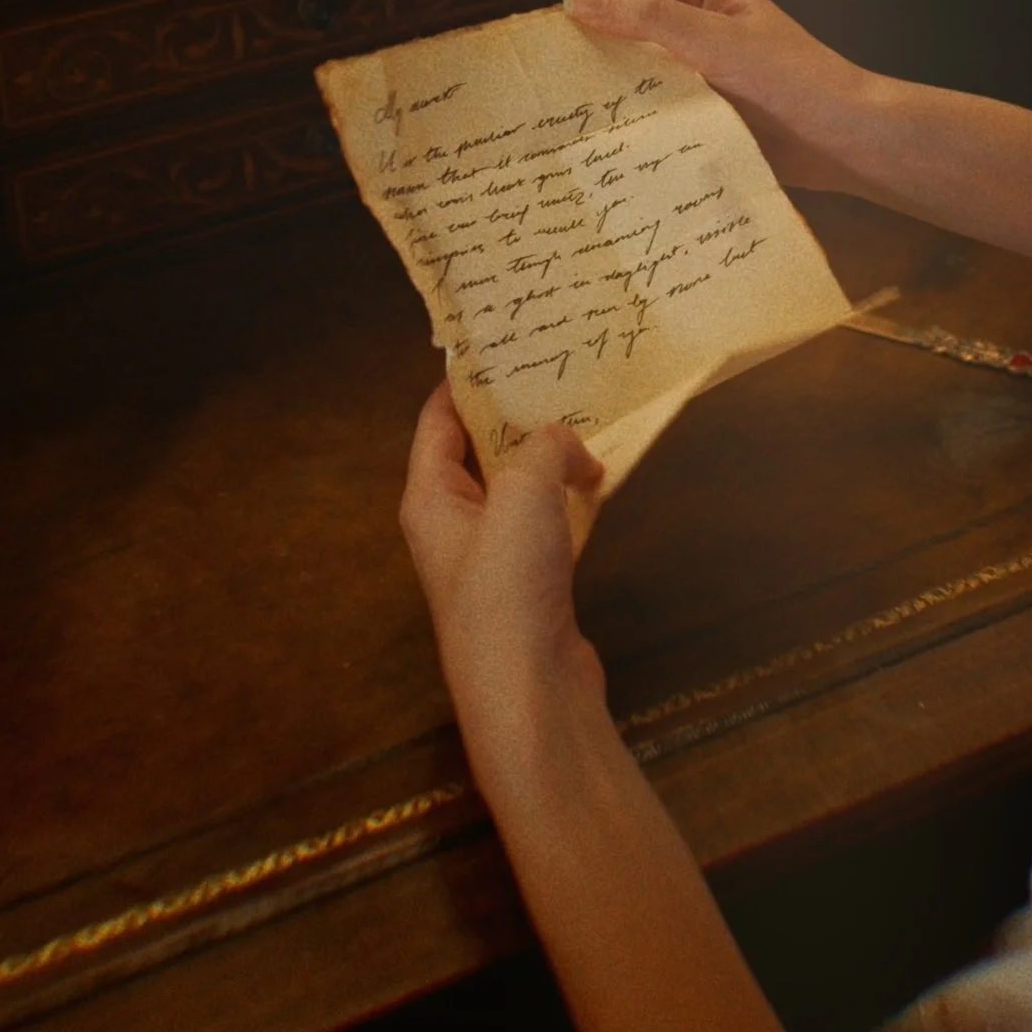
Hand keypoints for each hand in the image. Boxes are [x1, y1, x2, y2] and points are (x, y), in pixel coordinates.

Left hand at [399, 384, 607, 729]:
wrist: (530, 688)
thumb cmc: (508, 587)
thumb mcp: (523, 493)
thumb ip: (545, 449)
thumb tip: (571, 450)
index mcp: (429, 498)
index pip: (437, 422)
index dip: (462, 381)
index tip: (497, 343)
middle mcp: (453, 524)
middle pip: (480, 451)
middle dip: (516, 414)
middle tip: (558, 372)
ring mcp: (493, 556)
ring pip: (520, 487)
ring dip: (550, 457)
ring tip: (588, 416)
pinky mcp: (532, 582)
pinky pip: (549, 521)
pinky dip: (571, 497)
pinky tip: (601, 480)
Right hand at [563, 0, 875, 192]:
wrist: (844, 139)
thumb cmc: (793, 79)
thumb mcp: (715, 40)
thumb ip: (647, 20)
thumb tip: (576, 0)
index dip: (584, 15)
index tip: (540, 44)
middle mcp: (695, 21)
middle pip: (625, 34)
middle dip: (591, 58)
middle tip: (540, 89)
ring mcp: (697, 67)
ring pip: (638, 75)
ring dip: (611, 96)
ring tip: (562, 122)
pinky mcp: (702, 109)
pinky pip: (656, 111)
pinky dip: (634, 123)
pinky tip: (604, 145)